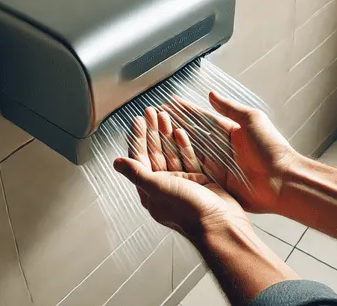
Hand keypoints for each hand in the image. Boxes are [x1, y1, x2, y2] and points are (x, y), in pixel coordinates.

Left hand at [113, 107, 250, 241]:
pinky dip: (184, 145)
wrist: (220, 224)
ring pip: (172, 154)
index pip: (139, 159)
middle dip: (151, 132)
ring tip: (165, 115)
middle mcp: (165, 186)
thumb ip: (137, 173)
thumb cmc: (189, 211)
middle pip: (155, 153)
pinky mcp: (200, 182)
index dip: (137, 138)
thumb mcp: (157, 188)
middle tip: (150, 111)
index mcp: (150, 191)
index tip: (138, 120)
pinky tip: (180, 131)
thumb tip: (116, 163)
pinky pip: (189, 159)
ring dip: (167, 134)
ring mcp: (183, 184)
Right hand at [166, 92, 297, 213]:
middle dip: (172, 126)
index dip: (184, 112)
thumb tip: (212, 94)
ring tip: (153, 133)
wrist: (282, 182)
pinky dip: (179, 165)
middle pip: (191, 136)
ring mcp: (217, 167)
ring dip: (172, 144)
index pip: (201, 119)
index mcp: (229, 132)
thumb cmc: (271, 149)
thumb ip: (230, 108)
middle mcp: (220, 149)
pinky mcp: (215, 184)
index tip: (167, 104)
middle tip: (152, 118)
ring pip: (188, 153)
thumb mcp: (252, 120)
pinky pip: (194, 173)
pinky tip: (163, 158)